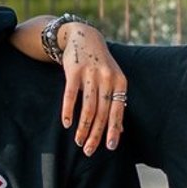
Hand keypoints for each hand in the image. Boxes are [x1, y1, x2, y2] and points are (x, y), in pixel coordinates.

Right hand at [58, 23, 127, 154]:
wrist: (85, 37)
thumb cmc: (101, 65)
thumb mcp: (113, 81)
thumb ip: (116, 104)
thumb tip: (120, 131)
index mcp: (120, 82)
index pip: (117, 111)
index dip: (113, 130)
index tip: (109, 147)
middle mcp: (108, 78)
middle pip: (102, 112)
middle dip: (95, 134)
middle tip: (88, 150)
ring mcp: (91, 74)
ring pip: (88, 107)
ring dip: (83, 127)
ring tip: (78, 141)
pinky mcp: (74, 70)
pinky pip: (71, 95)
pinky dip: (68, 111)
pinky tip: (66, 124)